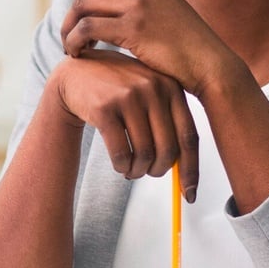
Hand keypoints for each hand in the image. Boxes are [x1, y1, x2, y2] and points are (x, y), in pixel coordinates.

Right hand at [48, 49, 198, 200]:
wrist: (78, 74)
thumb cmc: (118, 90)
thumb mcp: (149, 93)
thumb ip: (168, 121)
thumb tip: (184, 170)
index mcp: (171, 87)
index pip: (189, 136)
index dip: (190, 169)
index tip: (189, 193)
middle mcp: (153, 88)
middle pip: (168, 149)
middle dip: (158, 171)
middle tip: (149, 173)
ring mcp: (128, 97)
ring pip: (144, 153)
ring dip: (138, 171)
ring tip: (131, 170)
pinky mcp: (104, 108)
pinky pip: (121, 153)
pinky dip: (122, 167)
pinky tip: (119, 165)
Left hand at [60, 0, 228, 95]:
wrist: (213, 69)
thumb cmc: (191, 57)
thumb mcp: (168, 25)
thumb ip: (146, 17)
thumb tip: (120, 26)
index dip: (85, 12)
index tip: (80, 33)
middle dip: (71, 19)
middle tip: (68, 42)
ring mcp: (140, 4)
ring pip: (83, 8)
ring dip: (69, 29)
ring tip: (71, 51)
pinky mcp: (134, 25)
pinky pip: (88, 28)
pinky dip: (76, 40)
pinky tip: (78, 56)